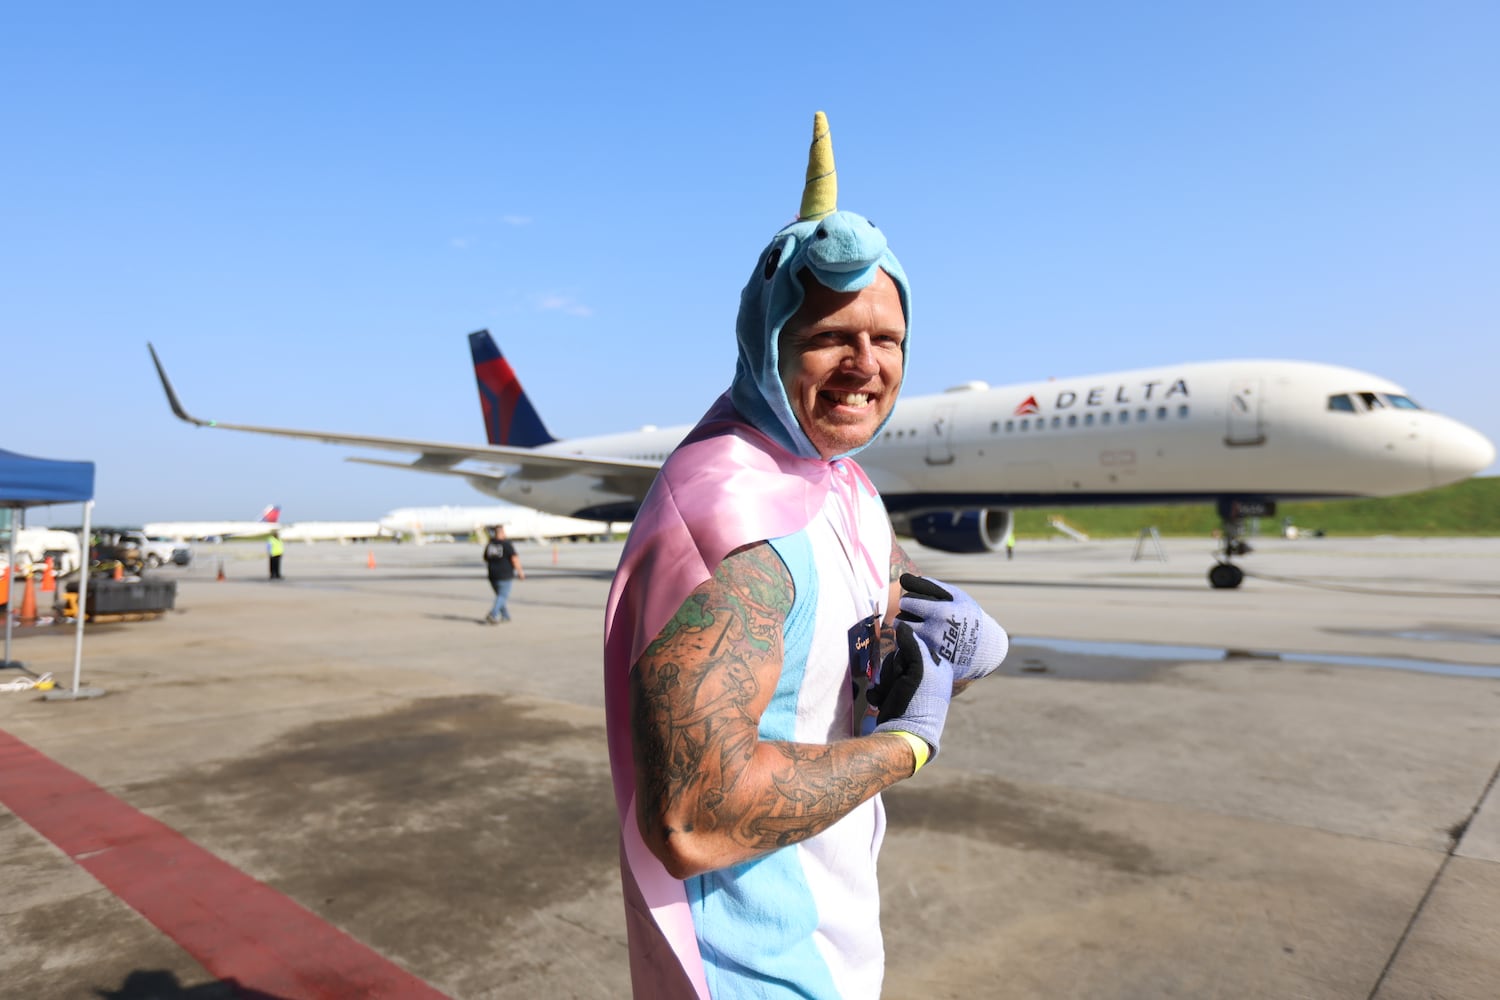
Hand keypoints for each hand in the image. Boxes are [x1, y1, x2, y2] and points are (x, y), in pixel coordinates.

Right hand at [869, 622, 953, 757]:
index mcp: (938, 668)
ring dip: (884, 683)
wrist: (904, 734)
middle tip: (899, 685)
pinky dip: (878, 694)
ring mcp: (910, 689)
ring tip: (889, 697)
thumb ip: (912, 644)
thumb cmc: (917, 701)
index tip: (908, 668)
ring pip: (888, 671)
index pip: (914, 645)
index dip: (905, 655)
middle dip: (893, 670)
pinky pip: (881, 686)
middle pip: (899, 657)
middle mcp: (926, 677)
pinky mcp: (896, 699)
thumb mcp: (919, 668)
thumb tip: (902, 624)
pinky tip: (881, 702)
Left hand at [896, 574, 1008, 683]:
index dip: (908, 602)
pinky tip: (921, 644)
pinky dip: (912, 648)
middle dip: (905, 618)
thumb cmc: (969, 616)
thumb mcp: (957, 596)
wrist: (985, 648)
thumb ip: (931, 586)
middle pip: (900, 622)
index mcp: (940, 613)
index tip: (912, 604)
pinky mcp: (931, 663)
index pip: (906, 603)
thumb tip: (904, 578)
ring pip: (903, 639)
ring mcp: (932, 650)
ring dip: (906, 633)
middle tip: (914, 618)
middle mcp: (934, 632)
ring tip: (918, 631)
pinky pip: (909, 654)